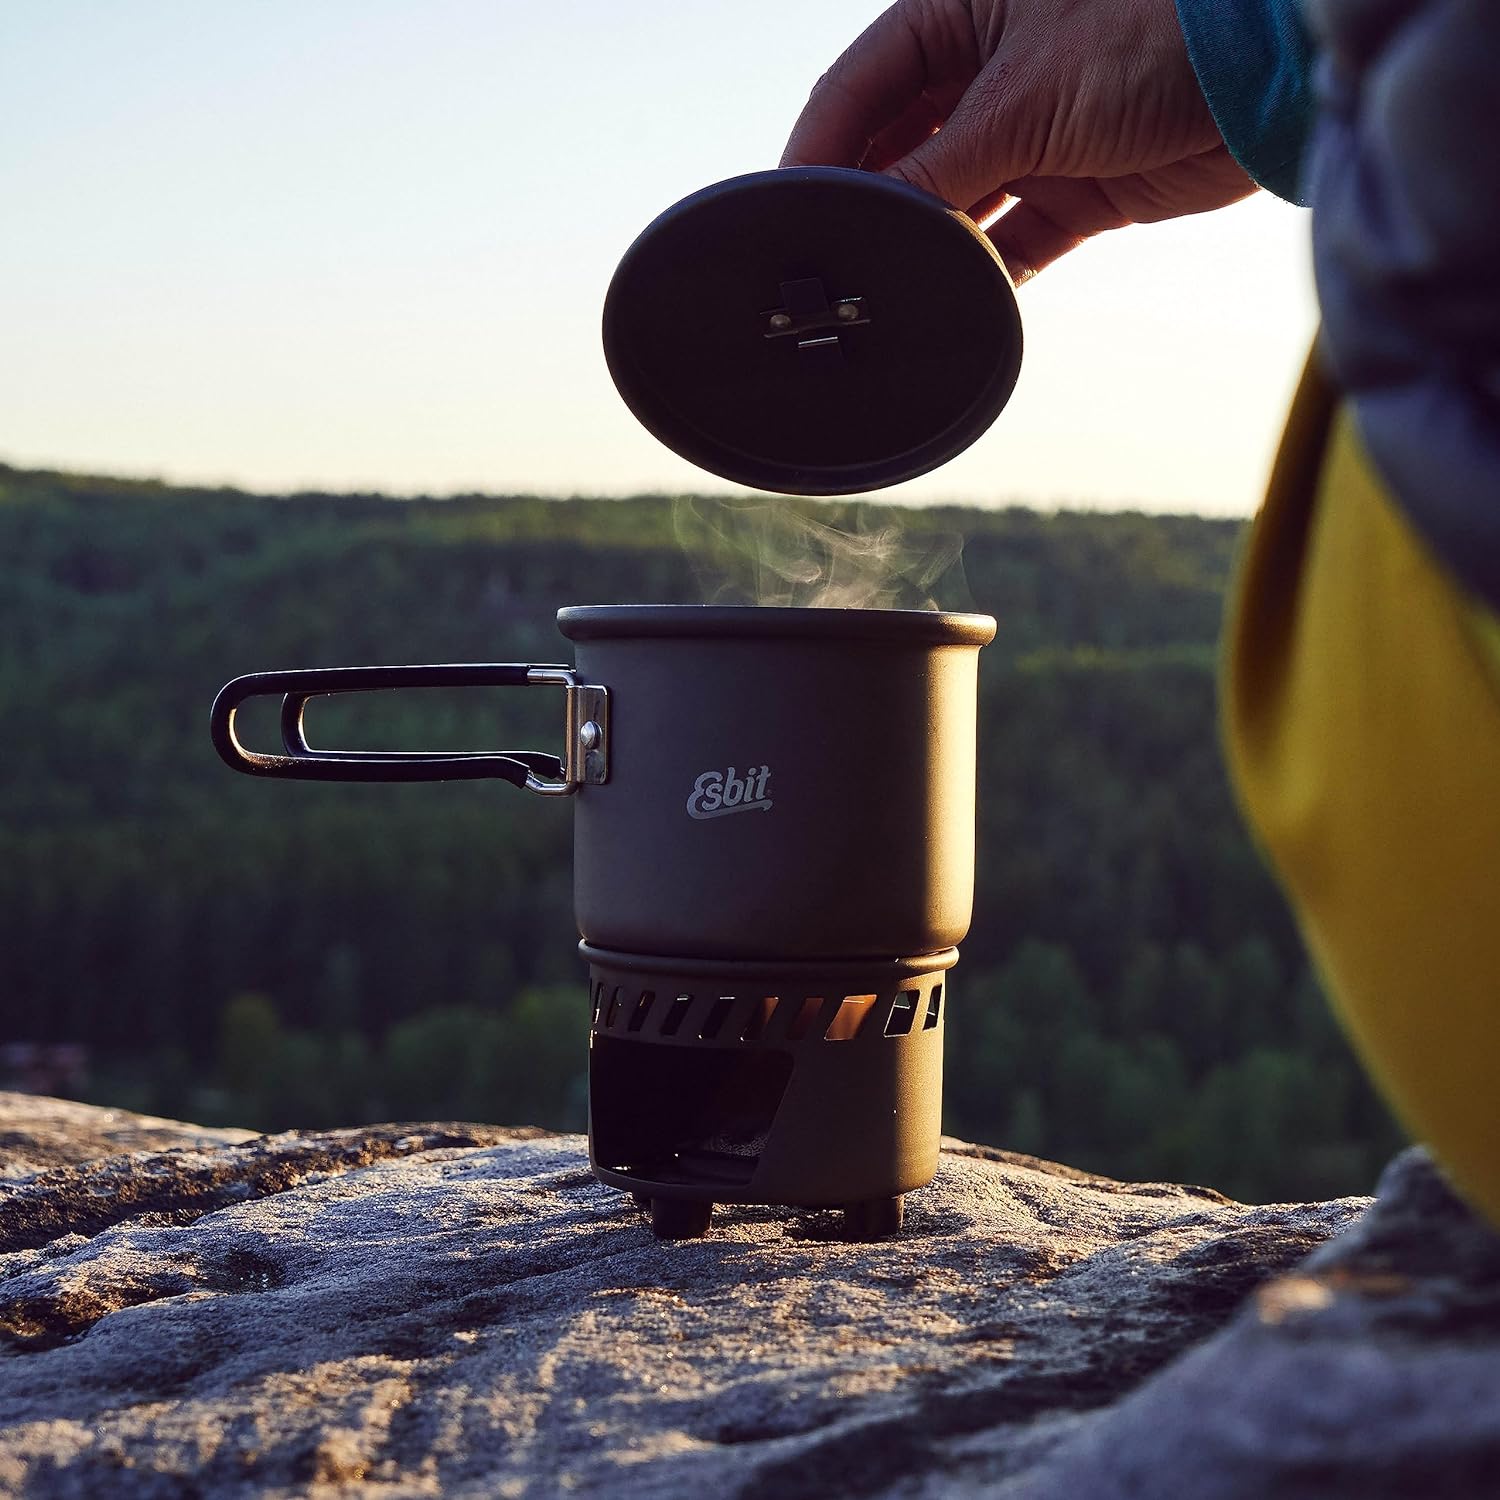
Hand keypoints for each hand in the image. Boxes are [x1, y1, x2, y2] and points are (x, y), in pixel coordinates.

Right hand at [781, 0, 1255, 281]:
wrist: (1271, 73)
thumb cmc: (1150, 34)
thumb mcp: (1018, 104)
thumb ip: (932, 173)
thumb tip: (862, 225)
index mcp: (954, 15)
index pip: (855, 90)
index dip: (815, 153)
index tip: (781, 216)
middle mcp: (984, 72)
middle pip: (896, 151)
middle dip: (866, 207)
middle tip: (826, 267)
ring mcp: (1029, 133)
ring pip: (950, 203)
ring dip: (925, 245)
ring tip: (884, 291)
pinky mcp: (1074, 187)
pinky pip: (1008, 241)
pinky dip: (984, 272)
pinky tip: (954, 301)